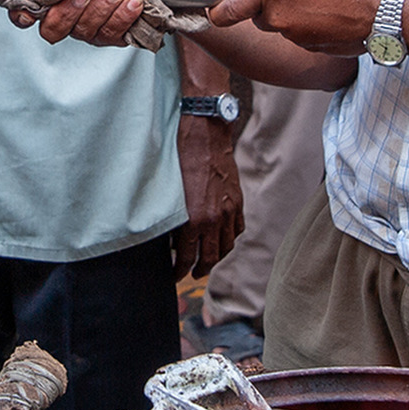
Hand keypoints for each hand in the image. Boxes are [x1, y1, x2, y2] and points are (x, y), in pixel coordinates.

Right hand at [27, 0, 148, 46]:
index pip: (28, 13)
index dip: (22, 15)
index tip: (29, 11)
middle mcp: (70, 16)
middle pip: (53, 29)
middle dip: (69, 11)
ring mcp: (91, 29)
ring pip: (85, 30)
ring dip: (101, 9)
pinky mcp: (114, 36)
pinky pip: (113, 33)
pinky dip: (123, 16)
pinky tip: (133, 1)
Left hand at [173, 114, 242, 277]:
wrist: (205, 134)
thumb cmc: (181, 157)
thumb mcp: (171, 191)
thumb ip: (174, 217)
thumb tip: (171, 236)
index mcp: (194, 219)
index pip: (186, 256)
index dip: (179, 270)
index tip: (174, 275)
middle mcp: (213, 219)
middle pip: (209, 258)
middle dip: (199, 270)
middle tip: (191, 274)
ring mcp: (229, 211)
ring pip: (226, 247)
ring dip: (216, 258)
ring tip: (207, 262)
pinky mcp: (237, 201)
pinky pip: (237, 229)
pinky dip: (230, 239)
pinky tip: (223, 239)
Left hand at [209, 0, 389, 54]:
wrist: (382, 10)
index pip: (230, 8)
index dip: (218, 12)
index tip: (212, 12)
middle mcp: (277, 17)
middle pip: (260, 16)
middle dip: (272, 6)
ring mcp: (293, 36)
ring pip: (282, 26)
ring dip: (295, 15)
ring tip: (325, 1)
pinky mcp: (309, 48)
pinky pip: (301, 36)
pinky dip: (311, 28)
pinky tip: (333, 15)